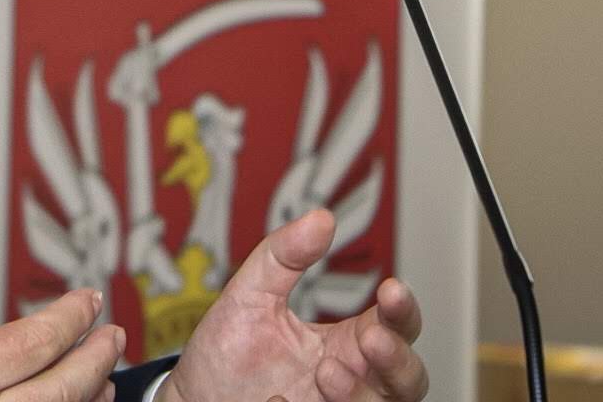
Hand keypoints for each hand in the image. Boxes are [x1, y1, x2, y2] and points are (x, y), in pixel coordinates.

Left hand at [158, 209, 425, 401]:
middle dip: (398, 359)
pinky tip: (293, 397)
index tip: (391, 289)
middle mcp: (351, 380)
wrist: (194, 398)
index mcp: (345, 343)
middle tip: (372, 337)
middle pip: (408, 378)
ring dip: (365, 392)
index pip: (393, 325)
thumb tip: (322, 218)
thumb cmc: (226, 353)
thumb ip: (283, 257)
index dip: (402, 309)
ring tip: (327, 371)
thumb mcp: (250, 296)